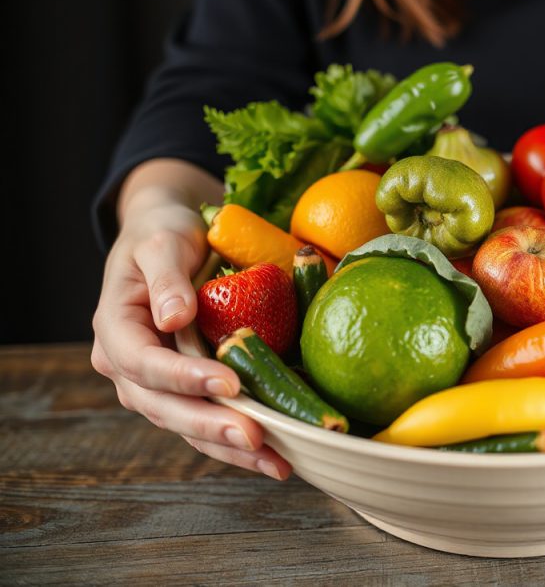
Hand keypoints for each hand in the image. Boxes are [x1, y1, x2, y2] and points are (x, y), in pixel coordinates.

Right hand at [90, 161, 291, 479]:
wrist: (169, 236)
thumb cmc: (164, 233)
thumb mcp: (162, 241)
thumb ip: (166, 276)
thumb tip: (172, 317)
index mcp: (116, 330)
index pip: (145, 364)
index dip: (184, 378)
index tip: (228, 383)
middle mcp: (129, 366)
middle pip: (165, 407)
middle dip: (211, 427)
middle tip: (257, 438)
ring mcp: (157, 384)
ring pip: (187, 427)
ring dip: (230, 449)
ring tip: (276, 464)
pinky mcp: (185, 391)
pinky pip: (208, 422)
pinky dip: (237, 443)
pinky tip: (275, 457)